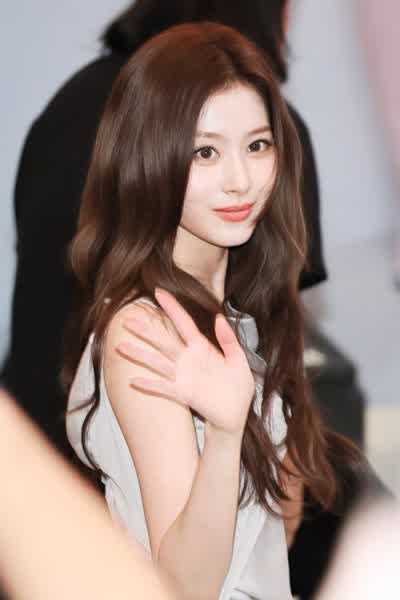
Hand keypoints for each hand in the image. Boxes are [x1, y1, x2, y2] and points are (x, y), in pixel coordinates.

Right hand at [116, 289, 254, 434]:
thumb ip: (228, 340)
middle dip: (146, 331)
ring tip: (121, 346)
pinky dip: (149, 385)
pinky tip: (134, 380)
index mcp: (202, 347)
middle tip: (128, 319)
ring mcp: (183, 376)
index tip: (159, 292)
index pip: (184, 322)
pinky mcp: (183, 393)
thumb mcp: (238, 360)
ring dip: (140, 355)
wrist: (236, 414)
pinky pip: (163, 388)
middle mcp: (188, 359)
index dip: (172, 307)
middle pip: (164, 341)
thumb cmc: (238, 387)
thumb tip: (219, 317)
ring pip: (158, 362)